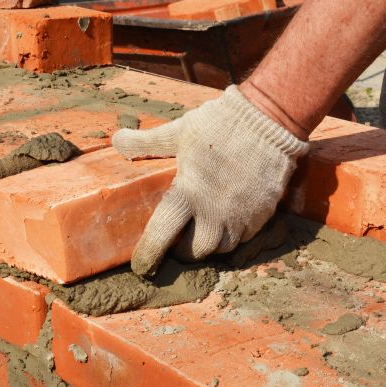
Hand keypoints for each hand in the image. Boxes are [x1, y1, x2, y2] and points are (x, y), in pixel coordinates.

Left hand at [112, 86, 307, 275]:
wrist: (269, 120)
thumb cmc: (219, 125)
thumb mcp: (178, 132)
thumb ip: (146, 142)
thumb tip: (116, 140)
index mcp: (188, 194)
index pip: (161, 236)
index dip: (148, 255)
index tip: (141, 266)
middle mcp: (214, 213)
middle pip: (194, 252)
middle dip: (183, 250)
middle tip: (177, 239)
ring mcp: (241, 217)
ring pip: (221, 249)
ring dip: (208, 244)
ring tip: (201, 230)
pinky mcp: (262, 215)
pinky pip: (244, 237)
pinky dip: (231, 235)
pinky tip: (226, 220)